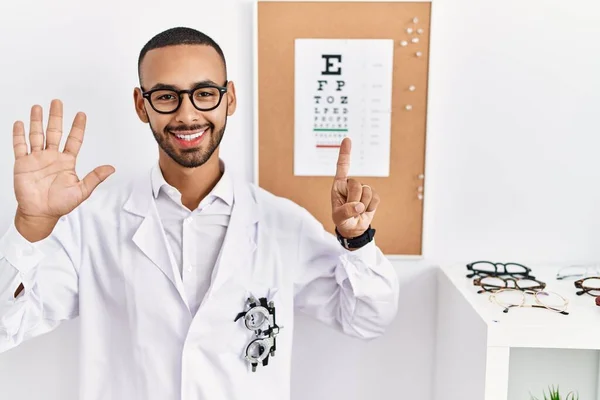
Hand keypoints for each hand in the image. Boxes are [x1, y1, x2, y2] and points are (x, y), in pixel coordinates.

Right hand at [12, 99, 114, 223]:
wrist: (40, 213)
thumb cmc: (60, 204)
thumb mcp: (82, 191)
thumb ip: (95, 177)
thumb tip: (111, 168)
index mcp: (67, 161)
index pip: (74, 140)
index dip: (77, 127)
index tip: (81, 114)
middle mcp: (52, 157)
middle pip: (54, 132)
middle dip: (56, 117)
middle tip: (57, 102)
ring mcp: (37, 159)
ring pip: (36, 135)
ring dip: (37, 121)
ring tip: (38, 107)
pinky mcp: (23, 164)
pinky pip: (20, 146)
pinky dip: (19, 135)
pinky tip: (20, 123)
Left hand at [331, 137, 379, 237]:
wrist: (354, 228)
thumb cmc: (343, 221)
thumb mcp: (339, 218)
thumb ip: (346, 212)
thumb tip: (359, 206)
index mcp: (339, 185)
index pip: (342, 167)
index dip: (345, 153)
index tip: (347, 139)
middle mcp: (351, 184)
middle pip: (356, 184)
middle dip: (354, 199)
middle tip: (351, 209)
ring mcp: (363, 188)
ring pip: (367, 191)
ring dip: (363, 204)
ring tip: (358, 210)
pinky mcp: (373, 195)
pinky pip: (375, 198)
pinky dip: (371, 207)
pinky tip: (366, 210)